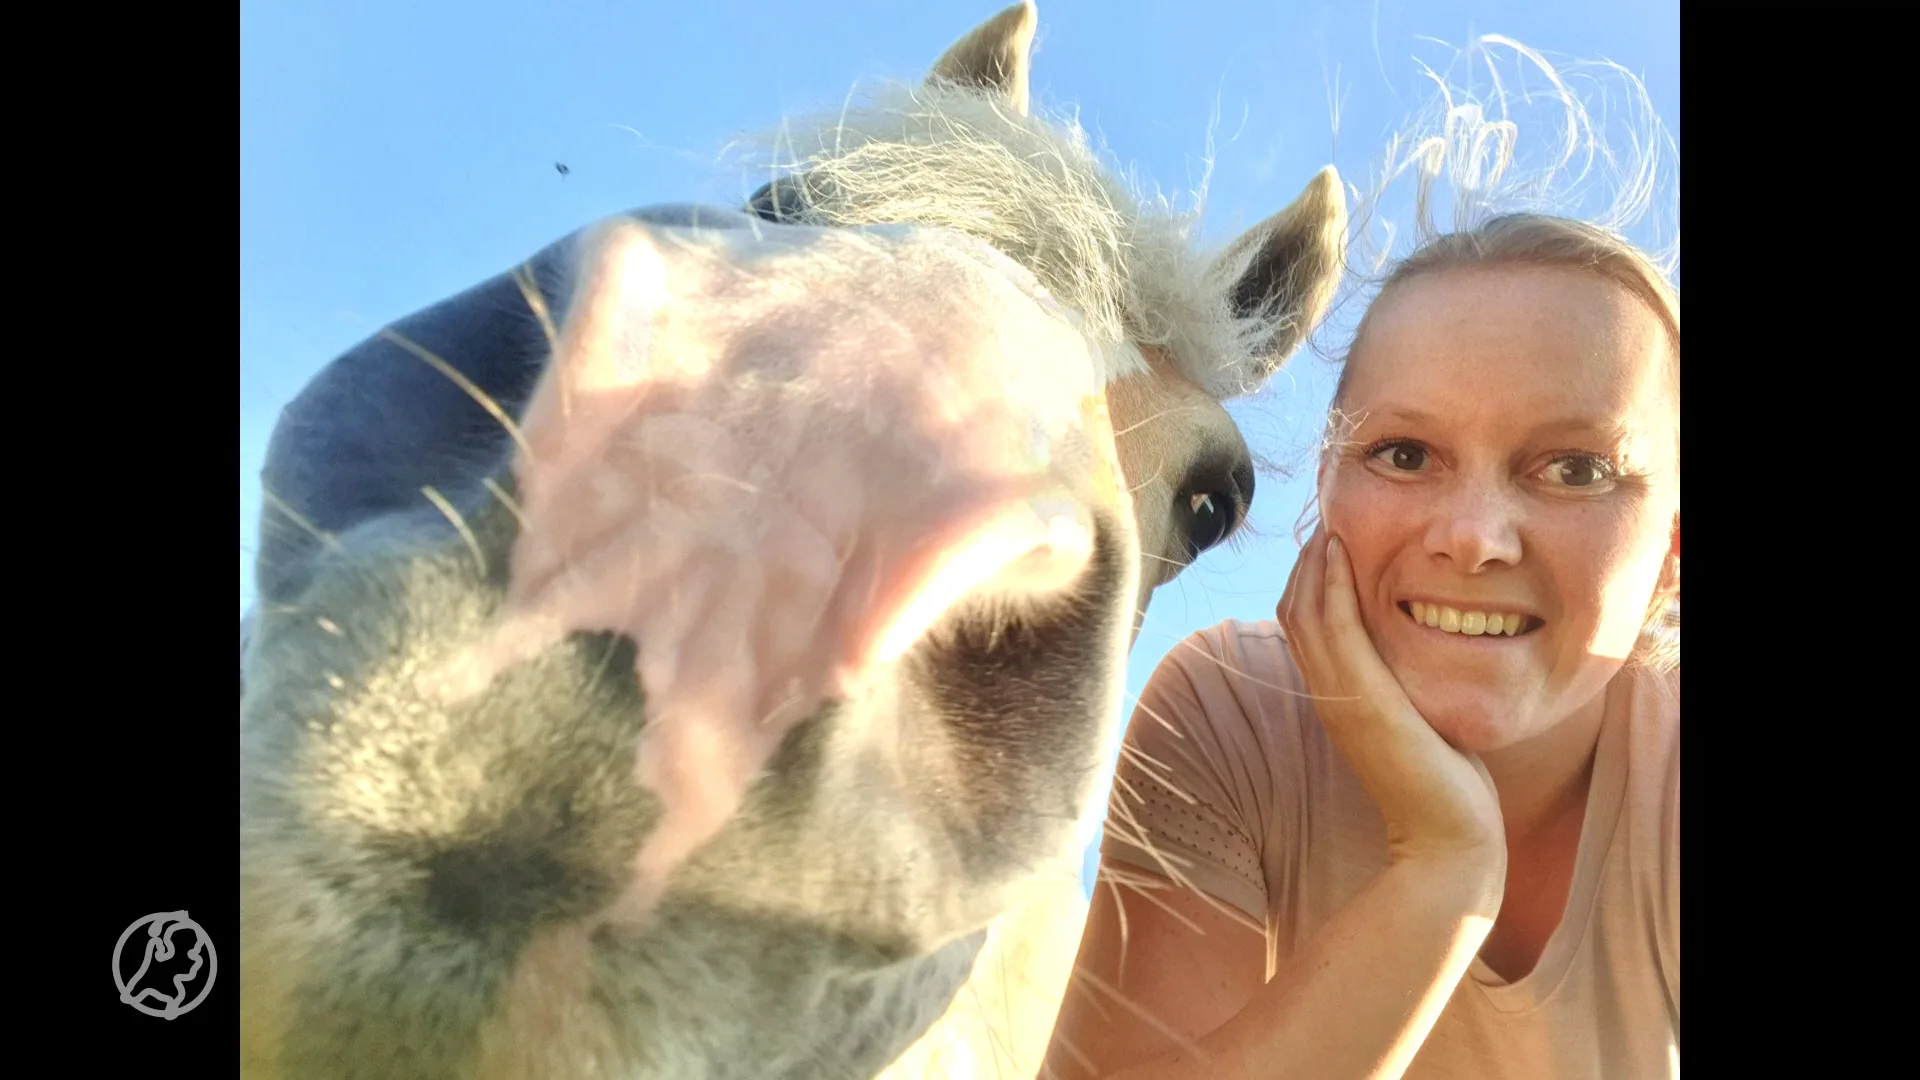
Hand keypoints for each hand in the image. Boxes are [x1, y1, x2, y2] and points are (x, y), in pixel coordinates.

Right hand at [1278, 528, 1506, 877]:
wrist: (1448, 840)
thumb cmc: (1444, 789)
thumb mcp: (1419, 725)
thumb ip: (1408, 690)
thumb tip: (1424, 661)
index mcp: (1338, 698)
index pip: (1304, 625)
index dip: (1309, 581)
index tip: (1329, 542)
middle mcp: (1329, 694)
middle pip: (1294, 611)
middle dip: (1306, 562)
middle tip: (1325, 519)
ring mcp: (1340, 697)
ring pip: (1304, 612)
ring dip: (1312, 563)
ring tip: (1327, 523)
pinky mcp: (1361, 699)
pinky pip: (1332, 628)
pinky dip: (1328, 585)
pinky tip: (1339, 552)